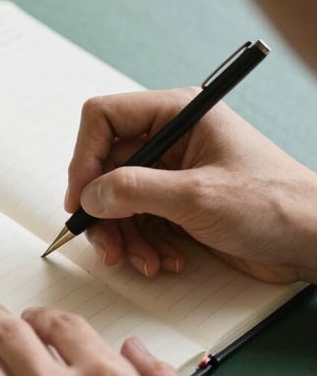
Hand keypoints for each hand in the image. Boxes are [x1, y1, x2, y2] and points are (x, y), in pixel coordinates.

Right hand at [65, 89, 316, 282]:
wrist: (313, 242)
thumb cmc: (275, 204)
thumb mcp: (197, 195)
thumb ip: (134, 191)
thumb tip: (89, 195)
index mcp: (177, 114)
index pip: (104, 118)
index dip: (85, 157)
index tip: (81, 197)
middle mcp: (170, 140)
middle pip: (105, 167)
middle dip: (104, 211)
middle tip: (107, 244)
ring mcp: (171, 174)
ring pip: (117, 200)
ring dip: (124, 236)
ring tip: (145, 261)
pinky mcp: (175, 203)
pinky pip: (137, 222)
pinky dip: (143, 245)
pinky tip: (165, 260)